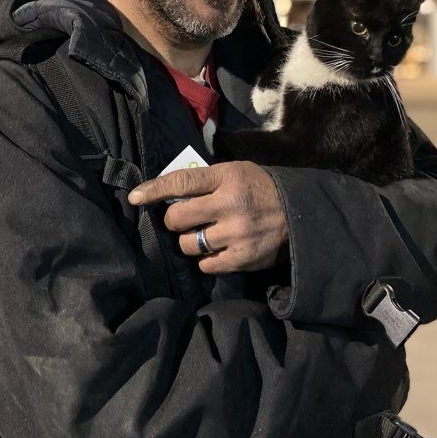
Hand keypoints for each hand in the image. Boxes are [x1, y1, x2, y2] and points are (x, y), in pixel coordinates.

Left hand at [128, 162, 288, 272]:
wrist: (301, 215)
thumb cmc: (261, 189)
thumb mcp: (237, 172)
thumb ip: (207, 180)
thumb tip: (169, 190)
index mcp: (227, 178)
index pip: (181, 182)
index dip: (154, 189)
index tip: (135, 196)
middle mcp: (229, 205)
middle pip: (177, 218)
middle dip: (174, 220)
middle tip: (184, 219)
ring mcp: (236, 233)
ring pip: (187, 244)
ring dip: (189, 241)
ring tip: (203, 235)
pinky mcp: (242, 258)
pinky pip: (205, 265)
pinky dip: (206, 260)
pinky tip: (216, 250)